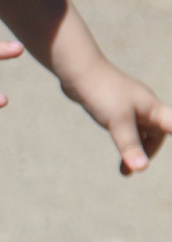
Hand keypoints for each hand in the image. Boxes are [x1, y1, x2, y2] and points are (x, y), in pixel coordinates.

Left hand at [61, 59, 171, 174]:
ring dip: (134, 150)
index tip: (171, 136)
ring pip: (139, 132)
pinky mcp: (115, 107)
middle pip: (156, 134)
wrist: (78, 71)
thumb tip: (141, 168)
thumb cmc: (103, 93)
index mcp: (153, 108)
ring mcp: (130, 106)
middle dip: (147, 152)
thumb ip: (130, 145)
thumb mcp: (118, 122)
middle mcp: (145, 106)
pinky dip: (123, 141)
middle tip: (132, 169)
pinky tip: (116, 146)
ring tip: (124, 170)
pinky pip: (126, 127)